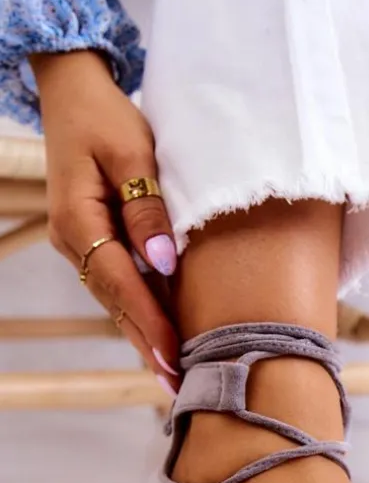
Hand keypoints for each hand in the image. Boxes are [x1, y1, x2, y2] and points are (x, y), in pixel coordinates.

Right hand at [31, 51, 179, 389]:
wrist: (73, 93)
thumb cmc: (105, 117)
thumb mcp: (133, 152)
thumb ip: (147, 209)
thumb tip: (164, 263)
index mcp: (79, 222)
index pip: (122, 284)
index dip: (151, 324)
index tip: (175, 359)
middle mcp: (76, 241)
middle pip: (118, 303)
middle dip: (149, 347)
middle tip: (180, 389)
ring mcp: (83, 243)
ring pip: (119, 298)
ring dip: (147, 335)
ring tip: (176, 374)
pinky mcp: (96, 239)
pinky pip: (121, 282)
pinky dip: (143, 309)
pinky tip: (165, 333)